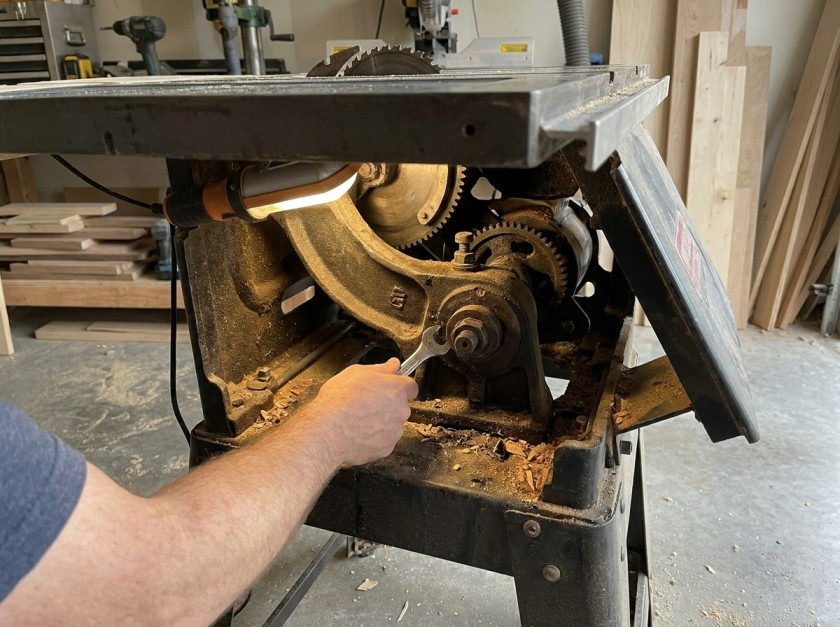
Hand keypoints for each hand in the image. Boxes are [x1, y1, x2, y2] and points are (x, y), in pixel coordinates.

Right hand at [302, 358, 418, 466]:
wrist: (327, 431)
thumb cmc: (338, 401)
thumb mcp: (356, 372)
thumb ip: (381, 368)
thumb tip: (393, 364)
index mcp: (396, 390)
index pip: (411, 386)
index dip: (399, 386)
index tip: (389, 388)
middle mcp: (400, 411)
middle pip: (401, 406)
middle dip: (388, 405)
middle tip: (367, 403)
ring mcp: (395, 432)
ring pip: (393, 424)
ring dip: (382, 422)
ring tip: (359, 419)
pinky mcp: (386, 448)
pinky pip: (384, 441)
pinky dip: (375, 438)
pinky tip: (358, 432)